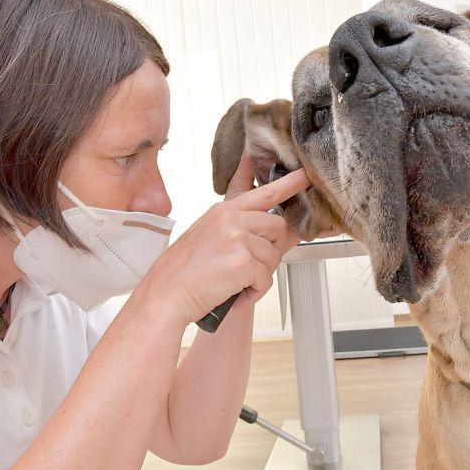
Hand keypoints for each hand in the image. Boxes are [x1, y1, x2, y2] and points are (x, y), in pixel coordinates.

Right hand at [138, 168, 309, 325]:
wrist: (166, 293)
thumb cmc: (185, 271)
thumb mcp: (210, 236)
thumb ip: (240, 227)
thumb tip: (278, 229)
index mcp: (224, 211)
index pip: (264, 192)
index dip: (288, 184)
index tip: (303, 176)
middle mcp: (231, 219)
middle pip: (277, 226)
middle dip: (272, 249)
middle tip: (251, 265)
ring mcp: (237, 238)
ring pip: (273, 255)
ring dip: (260, 275)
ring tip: (236, 282)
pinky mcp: (243, 261)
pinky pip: (266, 278)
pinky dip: (254, 292)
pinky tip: (235, 293)